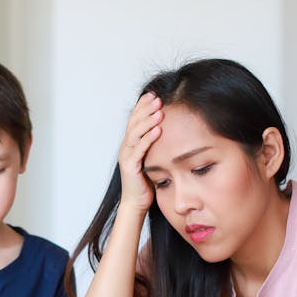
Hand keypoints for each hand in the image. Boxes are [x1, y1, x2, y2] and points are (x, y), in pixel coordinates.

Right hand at [118, 92, 162, 213]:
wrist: (136, 202)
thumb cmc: (146, 181)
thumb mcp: (153, 158)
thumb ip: (156, 144)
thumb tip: (169, 129)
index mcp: (131, 143)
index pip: (135, 119)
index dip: (143, 106)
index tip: (154, 94)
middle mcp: (126, 147)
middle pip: (134, 122)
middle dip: (145, 108)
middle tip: (158, 98)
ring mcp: (126, 156)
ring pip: (135, 133)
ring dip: (147, 120)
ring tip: (159, 110)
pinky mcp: (129, 166)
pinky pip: (139, 149)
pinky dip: (148, 138)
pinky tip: (158, 130)